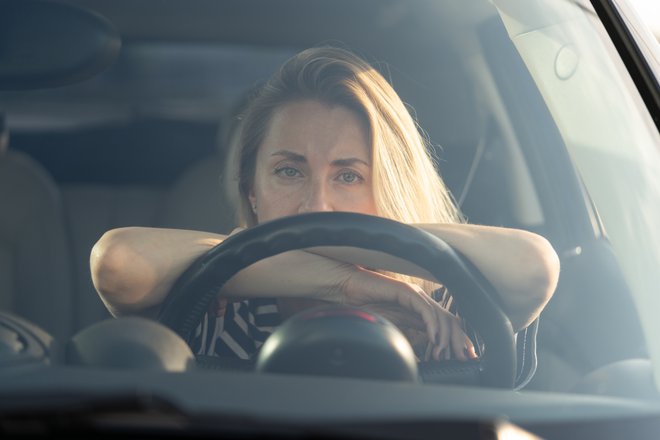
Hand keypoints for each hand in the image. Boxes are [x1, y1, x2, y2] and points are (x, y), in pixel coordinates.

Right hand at [342, 267, 477, 360]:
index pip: (448, 325)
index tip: (466, 358)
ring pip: (441, 316)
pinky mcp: (407, 292)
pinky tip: (433, 339)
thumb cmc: (368, 308)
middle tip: (463, 358)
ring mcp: (416, 296)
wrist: (350, 293)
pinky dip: (432, 325)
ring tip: (444, 353)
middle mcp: (423, 302)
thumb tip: (421, 362)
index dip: (459, 340)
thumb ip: (409, 340)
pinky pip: (425, 310)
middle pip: (450, 320)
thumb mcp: (394, 330)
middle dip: (460, 340)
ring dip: (445, 337)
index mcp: (421, 311)